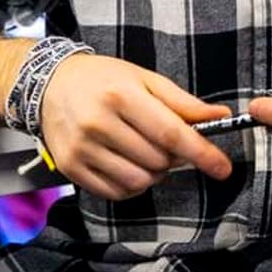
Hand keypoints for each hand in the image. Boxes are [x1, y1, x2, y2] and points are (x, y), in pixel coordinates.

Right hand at [38, 54, 233, 200]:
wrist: (49, 84)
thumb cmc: (102, 79)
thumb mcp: (143, 78)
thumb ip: (182, 102)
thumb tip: (219, 116)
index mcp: (121, 95)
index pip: (170, 133)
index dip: (201, 153)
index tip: (223, 167)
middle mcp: (98, 123)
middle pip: (158, 161)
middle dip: (173, 158)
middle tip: (166, 143)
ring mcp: (82, 148)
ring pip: (139, 181)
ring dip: (154, 173)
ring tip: (145, 153)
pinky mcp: (71, 168)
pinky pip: (116, 192)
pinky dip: (132, 184)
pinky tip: (128, 164)